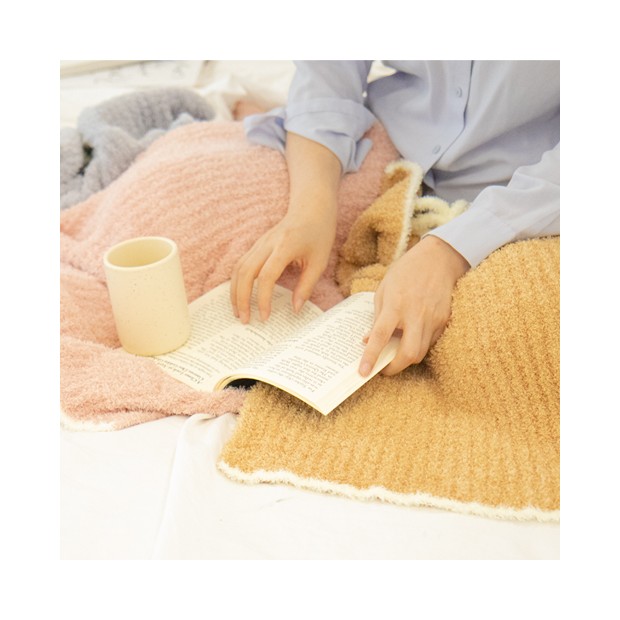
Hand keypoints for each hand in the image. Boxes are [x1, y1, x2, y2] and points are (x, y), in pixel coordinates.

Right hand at [230, 207, 335, 322]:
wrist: (311, 208)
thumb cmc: (318, 234)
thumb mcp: (319, 262)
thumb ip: (306, 286)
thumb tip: (294, 309)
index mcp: (285, 247)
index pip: (266, 276)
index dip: (263, 299)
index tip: (265, 317)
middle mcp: (267, 244)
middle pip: (245, 273)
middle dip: (241, 299)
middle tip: (244, 320)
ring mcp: (259, 243)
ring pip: (238, 268)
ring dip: (235, 292)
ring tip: (238, 312)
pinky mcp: (256, 245)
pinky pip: (240, 264)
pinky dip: (237, 282)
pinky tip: (239, 297)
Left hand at [359, 235, 469, 376]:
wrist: (439, 259)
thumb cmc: (406, 272)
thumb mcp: (384, 289)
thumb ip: (377, 316)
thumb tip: (368, 340)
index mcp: (395, 305)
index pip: (380, 336)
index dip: (371, 357)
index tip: (363, 372)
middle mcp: (415, 314)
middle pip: (408, 354)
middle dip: (395, 368)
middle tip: (384, 368)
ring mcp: (433, 319)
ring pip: (421, 352)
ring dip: (406, 359)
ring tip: (396, 352)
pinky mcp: (444, 321)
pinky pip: (430, 343)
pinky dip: (419, 346)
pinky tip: (411, 338)